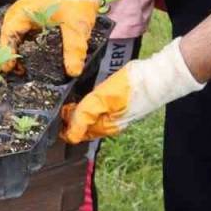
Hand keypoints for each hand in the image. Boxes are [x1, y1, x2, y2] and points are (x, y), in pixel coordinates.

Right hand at [0, 0, 116, 76]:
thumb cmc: (76, 1)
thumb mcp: (76, 27)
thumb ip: (74, 49)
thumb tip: (73, 72)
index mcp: (26, 11)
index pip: (9, 33)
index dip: (7, 52)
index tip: (8, 68)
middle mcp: (20, 10)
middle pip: (7, 33)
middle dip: (9, 52)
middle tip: (15, 70)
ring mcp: (25, 10)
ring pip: (12, 31)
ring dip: (14, 47)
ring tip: (20, 65)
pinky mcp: (31, 13)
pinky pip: (20, 28)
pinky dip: (20, 41)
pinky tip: (27, 52)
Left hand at [61, 39, 203, 142]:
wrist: (160, 75)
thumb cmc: (132, 87)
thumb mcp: (103, 99)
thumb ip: (85, 115)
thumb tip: (71, 135)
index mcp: (105, 126)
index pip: (77, 134)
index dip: (62, 126)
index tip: (50, 115)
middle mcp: (110, 123)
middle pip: (82, 126)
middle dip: (67, 119)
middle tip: (53, 105)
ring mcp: (116, 113)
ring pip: (90, 117)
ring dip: (77, 111)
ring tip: (64, 99)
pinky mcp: (120, 102)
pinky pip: (98, 108)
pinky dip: (87, 104)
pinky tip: (82, 94)